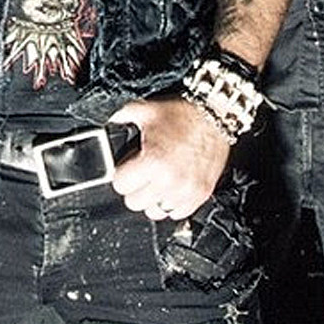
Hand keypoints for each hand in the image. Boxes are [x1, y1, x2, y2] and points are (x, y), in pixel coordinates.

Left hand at [108, 98, 230, 220]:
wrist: (215, 116)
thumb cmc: (183, 114)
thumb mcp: (145, 110)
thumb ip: (121, 117)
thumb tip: (108, 122)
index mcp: (152, 161)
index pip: (120, 185)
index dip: (121, 174)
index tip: (128, 167)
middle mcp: (170, 180)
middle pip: (135, 203)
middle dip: (135, 188)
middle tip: (141, 174)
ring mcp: (187, 191)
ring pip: (156, 212)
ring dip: (153, 198)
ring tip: (157, 181)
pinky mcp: (201, 195)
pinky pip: (178, 214)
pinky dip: (172, 203)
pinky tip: (172, 186)